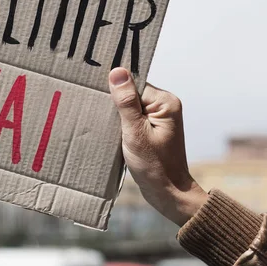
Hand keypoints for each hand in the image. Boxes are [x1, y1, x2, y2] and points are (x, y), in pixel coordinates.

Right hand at [109, 67, 207, 226]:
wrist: (168, 193)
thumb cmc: (154, 166)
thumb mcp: (135, 133)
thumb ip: (126, 102)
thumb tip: (117, 72)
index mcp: (165, 102)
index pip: (134, 84)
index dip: (116, 91)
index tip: (98, 98)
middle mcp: (165, 106)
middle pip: (132, 93)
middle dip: (115, 104)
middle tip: (100, 114)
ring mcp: (160, 118)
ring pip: (130, 106)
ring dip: (117, 116)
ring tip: (107, 127)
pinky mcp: (152, 129)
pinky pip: (133, 117)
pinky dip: (121, 124)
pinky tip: (113, 133)